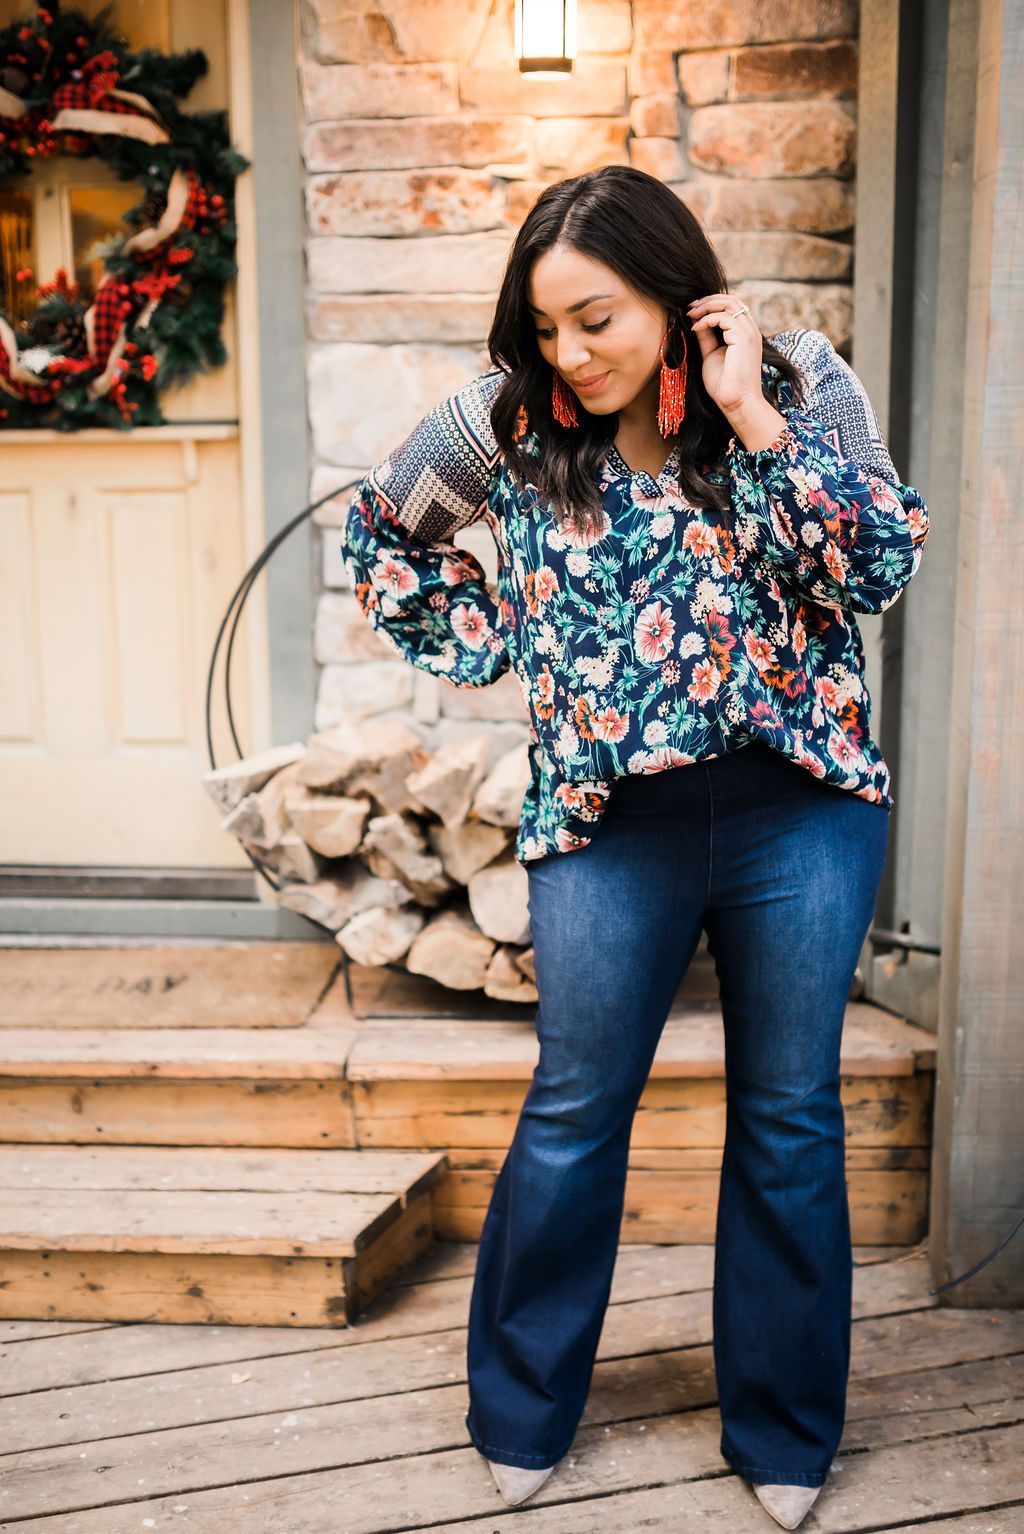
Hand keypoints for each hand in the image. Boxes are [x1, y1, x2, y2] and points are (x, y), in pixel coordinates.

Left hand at [685, 293, 764, 414]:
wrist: (736, 402)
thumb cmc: (725, 384)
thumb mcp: (712, 355)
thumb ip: (707, 338)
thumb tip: (697, 324)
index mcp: (745, 334)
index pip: (733, 307)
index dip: (712, 303)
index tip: (693, 310)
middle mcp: (750, 330)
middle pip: (732, 300)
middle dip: (709, 300)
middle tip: (690, 307)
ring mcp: (749, 333)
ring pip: (729, 304)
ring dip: (707, 306)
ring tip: (691, 314)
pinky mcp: (743, 338)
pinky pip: (724, 318)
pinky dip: (707, 319)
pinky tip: (696, 328)